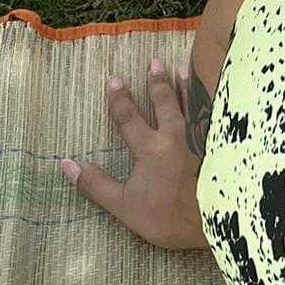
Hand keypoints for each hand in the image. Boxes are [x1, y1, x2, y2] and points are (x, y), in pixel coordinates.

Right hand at [61, 56, 208, 248]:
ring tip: (182, 68)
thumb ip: (95, 183)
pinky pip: (211, 118)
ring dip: (185, 87)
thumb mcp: (122, 205)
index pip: (130, 118)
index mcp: (151, 149)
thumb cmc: (165, 217)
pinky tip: (212, 97)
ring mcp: (200, 140)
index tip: (113, 79)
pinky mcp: (217, 147)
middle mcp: (176, 137)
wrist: (209, 223)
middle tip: (155, 62)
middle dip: (157, 82)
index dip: (120, 99)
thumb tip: (67, 164)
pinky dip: (208, 105)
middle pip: (165, 103)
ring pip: (191, 106)